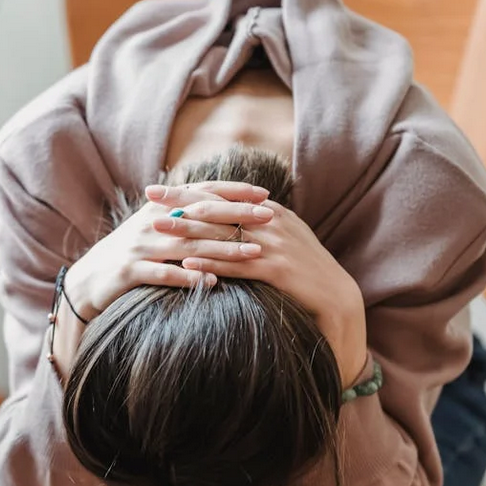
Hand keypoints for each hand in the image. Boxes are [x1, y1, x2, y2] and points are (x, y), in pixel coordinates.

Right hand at [65, 181, 271, 319]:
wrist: (88, 279)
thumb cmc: (130, 254)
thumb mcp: (153, 228)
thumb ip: (182, 215)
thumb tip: (222, 204)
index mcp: (159, 208)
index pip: (202, 193)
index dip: (233, 192)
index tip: (264, 195)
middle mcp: (151, 223)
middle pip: (201, 216)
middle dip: (237, 217)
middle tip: (269, 219)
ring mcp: (140, 247)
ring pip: (188, 245)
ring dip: (223, 249)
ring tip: (252, 254)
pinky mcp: (130, 271)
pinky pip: (164, 274)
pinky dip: (189, 278)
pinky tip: (212, 283)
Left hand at [170, 199, 368, 386]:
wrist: (336, 297)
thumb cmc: (303, 270)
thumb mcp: (282, 238)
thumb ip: (256, 224)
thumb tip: (224, 216)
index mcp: (270, 211)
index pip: (221, 195)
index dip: (188, 191)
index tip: (159, 188)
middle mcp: (271, 222)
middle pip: (217, 208)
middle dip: (180, 202)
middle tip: (149, 198)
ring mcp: (275, 245)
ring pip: (223, 235)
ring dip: (187, 231)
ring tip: (159, 228)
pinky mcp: (277, 270)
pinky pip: (237, 265)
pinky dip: (211, 263)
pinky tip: (187, 263)